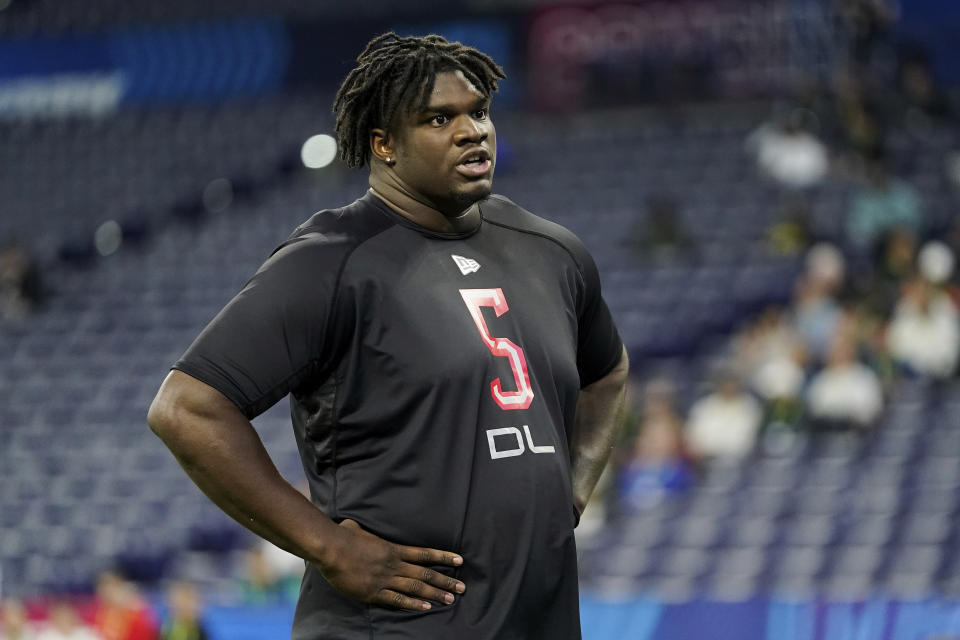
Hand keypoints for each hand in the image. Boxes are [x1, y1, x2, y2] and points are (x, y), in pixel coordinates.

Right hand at [319, 519, 465, 610]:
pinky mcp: (374, 592)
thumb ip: (363, 530)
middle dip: (445, 581)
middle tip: (462, 588)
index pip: (424, 554)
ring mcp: (385, 579)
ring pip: (416, 587)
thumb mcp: (358, 527)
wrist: (332, 549)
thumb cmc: (343, 535)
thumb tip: (354, 525)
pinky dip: (413, 604)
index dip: (443, 557)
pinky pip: (397, 600)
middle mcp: (394, 564)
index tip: (459, 561)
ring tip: (450, 599)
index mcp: (393, 549)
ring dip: (434, 594)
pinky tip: (426, 607)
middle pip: (425, 573)